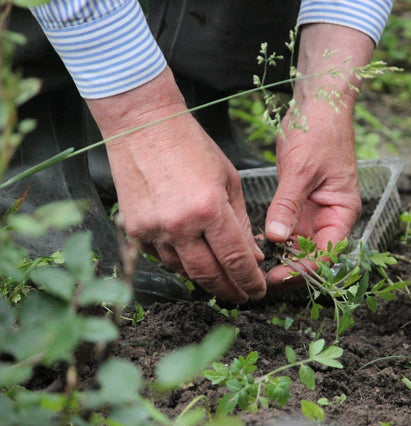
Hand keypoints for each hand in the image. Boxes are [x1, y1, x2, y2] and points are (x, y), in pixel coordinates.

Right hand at [87, 68, 265, 302]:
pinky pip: (160, 257)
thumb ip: (241, 221)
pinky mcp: (134, 229)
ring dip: (204, 278)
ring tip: (220, 279)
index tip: (258, 291)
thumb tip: (252, 256)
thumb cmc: (192, 147)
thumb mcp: (229, 180)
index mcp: (210, 209)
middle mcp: (180, 225)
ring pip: (182, 270)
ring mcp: (153, 229)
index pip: (235, 259)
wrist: (143, 127)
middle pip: (208, 275)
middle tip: (242, 296)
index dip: (249, 280)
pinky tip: (192, 258)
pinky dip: (179, 261)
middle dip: (229, 290)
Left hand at [264, 24, 374, 286]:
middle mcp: (330, 216)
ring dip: (280, 256)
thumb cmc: (318, 133)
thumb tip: (276, 238)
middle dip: (290, 267)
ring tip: (254, 265)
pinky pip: (287, 228)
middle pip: (312, 254)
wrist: (317, 105)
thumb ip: (288, 205)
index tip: (279, 276)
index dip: (305, 269)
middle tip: (261, 278)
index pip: (327, 253)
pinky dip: (273, 238)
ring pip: (298, 245)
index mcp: (342, 211)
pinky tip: (254, 243)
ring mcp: (314, 210)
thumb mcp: (301, 171)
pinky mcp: (298, 202)